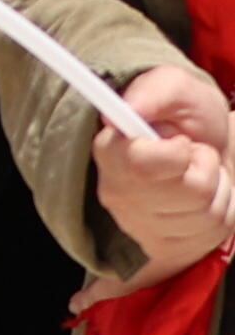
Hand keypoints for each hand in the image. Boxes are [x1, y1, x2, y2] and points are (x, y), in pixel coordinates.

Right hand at [95, 54, 234, 280]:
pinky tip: (204, 196)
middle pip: (191, 191)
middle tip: (191, 153)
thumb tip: (130, 107)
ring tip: (199, 173)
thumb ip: (154, 92)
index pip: (143, 165)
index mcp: (111, 152)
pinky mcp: (171, 246)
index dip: (175, 152)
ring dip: (217, 186)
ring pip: (207, 211)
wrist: (208, 148)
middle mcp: (119, 193)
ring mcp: (144, 226)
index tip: (179, 140)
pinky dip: (223, 207)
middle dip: (204, 166)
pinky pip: (217, 228)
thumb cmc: (188, 117)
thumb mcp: (175, 89)